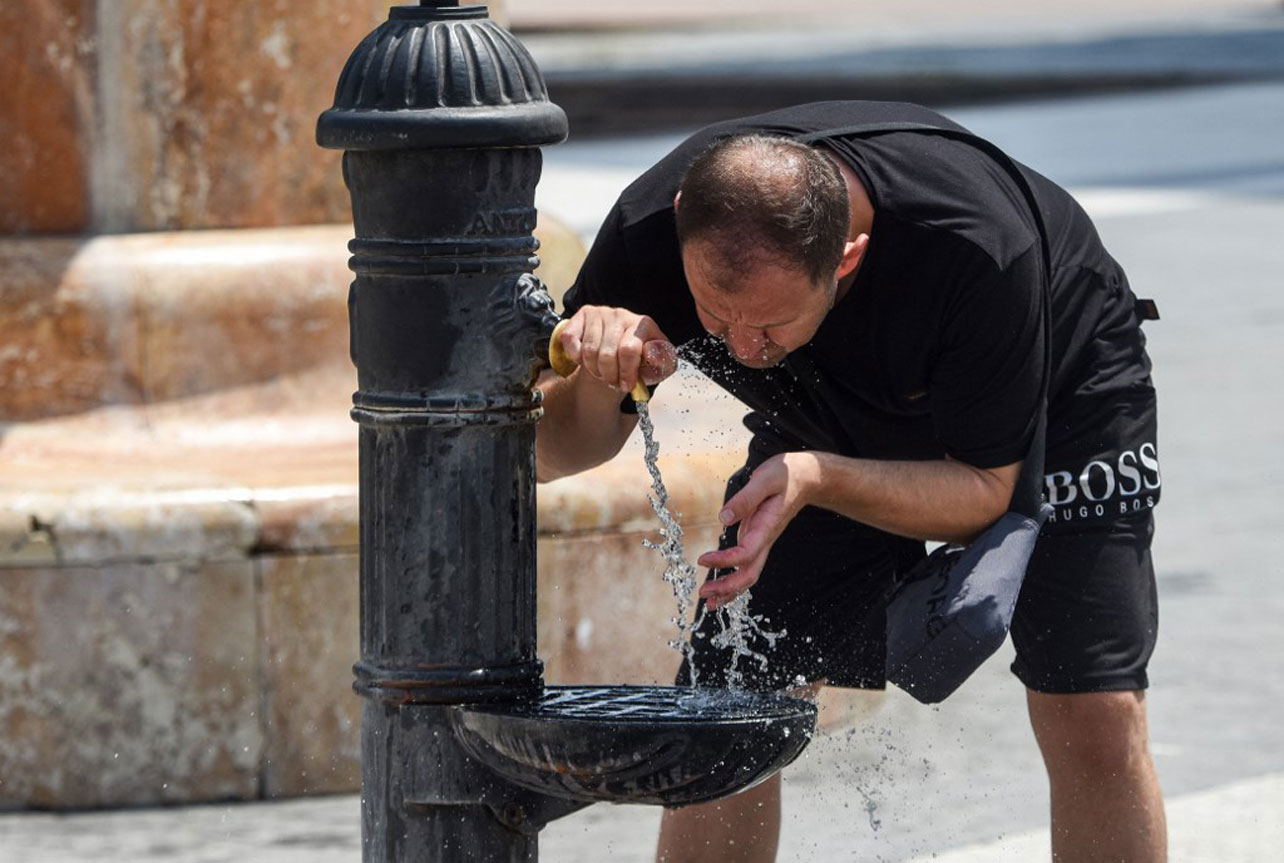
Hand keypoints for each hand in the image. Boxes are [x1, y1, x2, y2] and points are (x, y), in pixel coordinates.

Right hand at [558, 306, 676, 394]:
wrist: (620, 353)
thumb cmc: (640, 360)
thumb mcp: (659, 365)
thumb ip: (663, 361)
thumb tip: (653, 352)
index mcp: (643, 324)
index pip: (629, 350)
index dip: (626, 373)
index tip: (626, 385)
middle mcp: (621, 314)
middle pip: (607, 354)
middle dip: (609, 375)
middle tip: (613, 381)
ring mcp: (600, 313)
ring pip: (589, 351)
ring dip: (594, 370)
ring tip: (603, 372)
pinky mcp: (581, 316)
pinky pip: (570, 340)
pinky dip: (576, 357)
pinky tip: (586, 359)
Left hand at [697, 452, 820, 609]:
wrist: (807, 478)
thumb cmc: (787, 475)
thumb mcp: (766, 479)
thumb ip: (745, 498)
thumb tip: (724, 518)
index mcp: (767, 527)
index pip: (746, 553)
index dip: (725, 561)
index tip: (702, 560)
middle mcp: (765, 540)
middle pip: (749, 574)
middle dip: (727, 588)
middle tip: (703, 593)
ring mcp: (762, 542)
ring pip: (749, 574)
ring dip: (730, 590)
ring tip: (709, 602)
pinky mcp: (758, 539)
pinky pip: (746, 565)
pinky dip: (733, 579)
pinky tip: (720, 586)